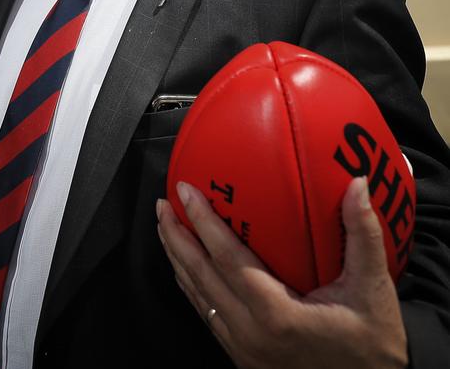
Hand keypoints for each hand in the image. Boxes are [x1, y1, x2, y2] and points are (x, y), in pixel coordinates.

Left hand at [156, 177, 406, 368]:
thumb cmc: (373, 346)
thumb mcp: (373, 289)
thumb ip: (363, 234)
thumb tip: (357, 183)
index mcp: (278, 315)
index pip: (227, 259)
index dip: (203, 222)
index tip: (185, 190)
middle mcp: (251, 334)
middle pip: (200, 277)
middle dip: (176, 237)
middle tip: (162, 203)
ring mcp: (243, 350)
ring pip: (198, 297)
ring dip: (178, 259)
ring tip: (166, 227)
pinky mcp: (243, 358)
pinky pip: (207, 315)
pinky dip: (192, 286)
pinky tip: (188, 269)